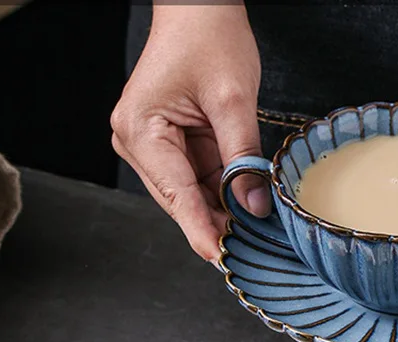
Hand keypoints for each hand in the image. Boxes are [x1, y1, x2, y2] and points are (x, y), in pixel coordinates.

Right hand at [111, 4, 268, 261]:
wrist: (199, 8)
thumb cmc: (208, 37)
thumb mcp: (233, 99)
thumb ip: (243, 157)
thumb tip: (254, 208)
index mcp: (141, 131)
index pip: (177, 195)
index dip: (202, 231)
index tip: (222, 260)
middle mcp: (138, 144)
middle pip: (183, 202)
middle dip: (219, 225)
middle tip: (256, 252)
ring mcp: (154, 149)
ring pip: (194, 197)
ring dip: (225, 213)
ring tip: (260, 235)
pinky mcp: (173, 149)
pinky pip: (201, 183)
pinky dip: (225, 196)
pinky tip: (249, 210)